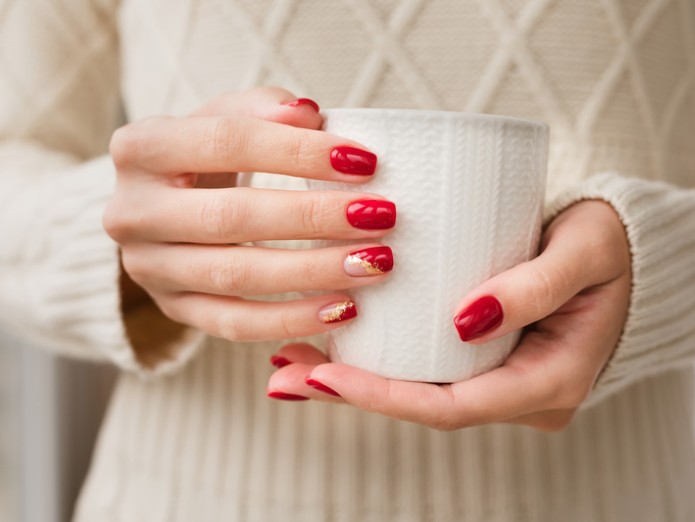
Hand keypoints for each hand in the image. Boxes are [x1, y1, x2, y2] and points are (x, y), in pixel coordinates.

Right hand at [104, 87, 395, 342]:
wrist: (161, 207)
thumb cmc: (206, 156)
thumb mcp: (224, 118)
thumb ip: (263, 110)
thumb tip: (309, 115)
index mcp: (141, 147)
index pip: (227, 143)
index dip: (299, 152)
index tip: (365, 163)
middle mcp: (132, 211)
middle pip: (232, 217)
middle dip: (315, 217)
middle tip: (380, 216)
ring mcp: (148, 267)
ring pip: (236, 276)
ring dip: (313, 272)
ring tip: (374, 264)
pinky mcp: (173, 309)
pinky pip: (235, 324)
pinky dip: (292, 319)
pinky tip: (343, 309)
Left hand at [267, 201, 630, 430]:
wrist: (632, 250)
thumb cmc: (613, 244)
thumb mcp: (586, 252)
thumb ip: (535, 286)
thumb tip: (465, 321)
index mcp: (550, 383)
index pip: (452, 408)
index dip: (383, 398)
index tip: (324, 374)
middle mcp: (521, 394)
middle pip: (422, 406)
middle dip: (350, 393)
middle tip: (283, 373)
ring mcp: (503, 379)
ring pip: (418, 391)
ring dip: (353, 379)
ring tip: (287, 359)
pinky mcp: (488, 356)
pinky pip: (426, 368)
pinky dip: (378, 360)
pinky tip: (330, 341)